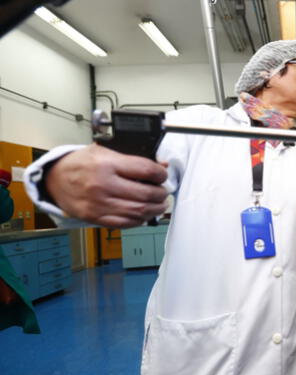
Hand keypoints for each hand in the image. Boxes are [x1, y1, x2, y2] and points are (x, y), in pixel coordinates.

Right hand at [45, 144, 168, 227]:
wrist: (54, 179)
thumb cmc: (80, 163)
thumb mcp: (105, 151)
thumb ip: (133, 158)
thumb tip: (160, 165)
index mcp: (107, 164)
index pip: (145, 170)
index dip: (160, 174)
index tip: (162, 176)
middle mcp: (103, 184)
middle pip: (145, 194)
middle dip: (161, 194)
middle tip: (163, 192)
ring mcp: (99, 203)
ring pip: (138, 211)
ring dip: (154, 209)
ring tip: (158, 204)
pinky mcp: (95, 217)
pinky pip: (125, 223)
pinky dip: (139, 220)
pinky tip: (143, 214)